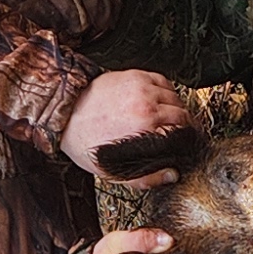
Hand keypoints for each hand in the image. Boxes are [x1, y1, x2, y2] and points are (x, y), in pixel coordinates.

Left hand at [60, 69, 200, 184]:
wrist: (65, 114)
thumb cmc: (86, 141)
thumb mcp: (114, 171)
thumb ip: (146, 177)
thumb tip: (171, 175)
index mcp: (145, 128)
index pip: (182, 131)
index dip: (187, 139)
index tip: (186, 143)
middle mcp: (146, 105)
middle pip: (182, 113)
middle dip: (185, 124)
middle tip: (182, 131)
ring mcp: (141, 88)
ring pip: (175, 96)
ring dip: (177, 107)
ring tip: (171, 116)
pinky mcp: (135, 76)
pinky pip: (163, 81)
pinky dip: (167, 90)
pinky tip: (161, 100)